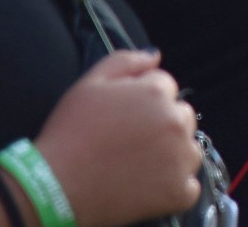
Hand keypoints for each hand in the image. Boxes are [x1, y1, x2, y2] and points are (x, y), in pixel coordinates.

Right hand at [33, 50, 201, 225]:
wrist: (58, 186)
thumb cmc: (71, 132)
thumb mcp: (91, 82)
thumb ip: (127, 61)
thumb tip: (155, 55)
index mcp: (157, 93)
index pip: (166, 88)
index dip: (144, 101)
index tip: (124, 118)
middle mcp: (175, 122)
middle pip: (182, 117)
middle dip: (163, 125)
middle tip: (131, 142)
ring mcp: (180, 159)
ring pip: (189, 150)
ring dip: (173, 155)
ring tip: (138, 164)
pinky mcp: (178, 192)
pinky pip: (189, 186)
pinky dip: (174, 188)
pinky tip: (147, 186)